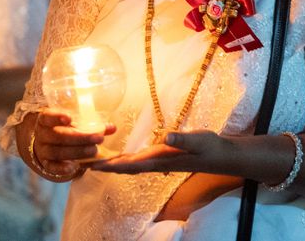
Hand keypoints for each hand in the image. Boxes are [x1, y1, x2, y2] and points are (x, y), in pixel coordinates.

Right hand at [31, 109, 114, 178]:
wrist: (47, 144)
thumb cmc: (63, 130)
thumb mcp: (74, 124)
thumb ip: (92, 125)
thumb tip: (112, 128)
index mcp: (46, 120)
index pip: (48, 116)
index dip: (57, 116)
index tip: (70, 118)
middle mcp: (42, 134)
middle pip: (58, 136)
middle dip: (79, 138)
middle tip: (98, 139)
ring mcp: (42, 150)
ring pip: (57, 152)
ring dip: (77, 152)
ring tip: (94, 151)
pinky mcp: (45, 163)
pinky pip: (52, 167)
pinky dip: (62, 168)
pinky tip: (74, 167)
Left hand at [91, 130, 235, 175]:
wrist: (220, 155)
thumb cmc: (210, 147)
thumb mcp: (198, 140)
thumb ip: (183, 139)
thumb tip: (167, 137)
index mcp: (160, 159)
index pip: (130, 164)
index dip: (111, 165)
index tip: (93, 166)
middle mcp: (156, 162)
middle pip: (125, 167)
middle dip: (105, 166)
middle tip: (83, 163)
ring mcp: (159, 160)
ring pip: (130, 165)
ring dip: (112, 164)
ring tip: (95, 162)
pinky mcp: (162, 156)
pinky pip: (137, 161)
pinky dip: (124, 160)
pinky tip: (119, 158)